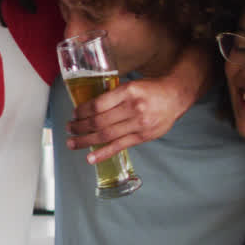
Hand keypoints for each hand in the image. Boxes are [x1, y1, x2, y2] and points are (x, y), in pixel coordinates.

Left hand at [66, 76, 189, 162]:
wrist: (176, 96)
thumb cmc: (151, 90)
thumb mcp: (131, 85)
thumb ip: (113, 96)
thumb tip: (89, 107)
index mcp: (128, 92)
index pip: (98, 104)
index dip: (82, 111)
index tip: (74, 114)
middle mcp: (133, 108)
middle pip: (99, 121)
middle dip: (80, 126)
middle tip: (68, 128)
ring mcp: (138, 124)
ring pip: (106, 135)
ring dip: (85, 140)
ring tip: (72, 143)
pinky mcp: (143, 137)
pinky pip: (119, 146)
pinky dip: (103, 153)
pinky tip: (90, 158)